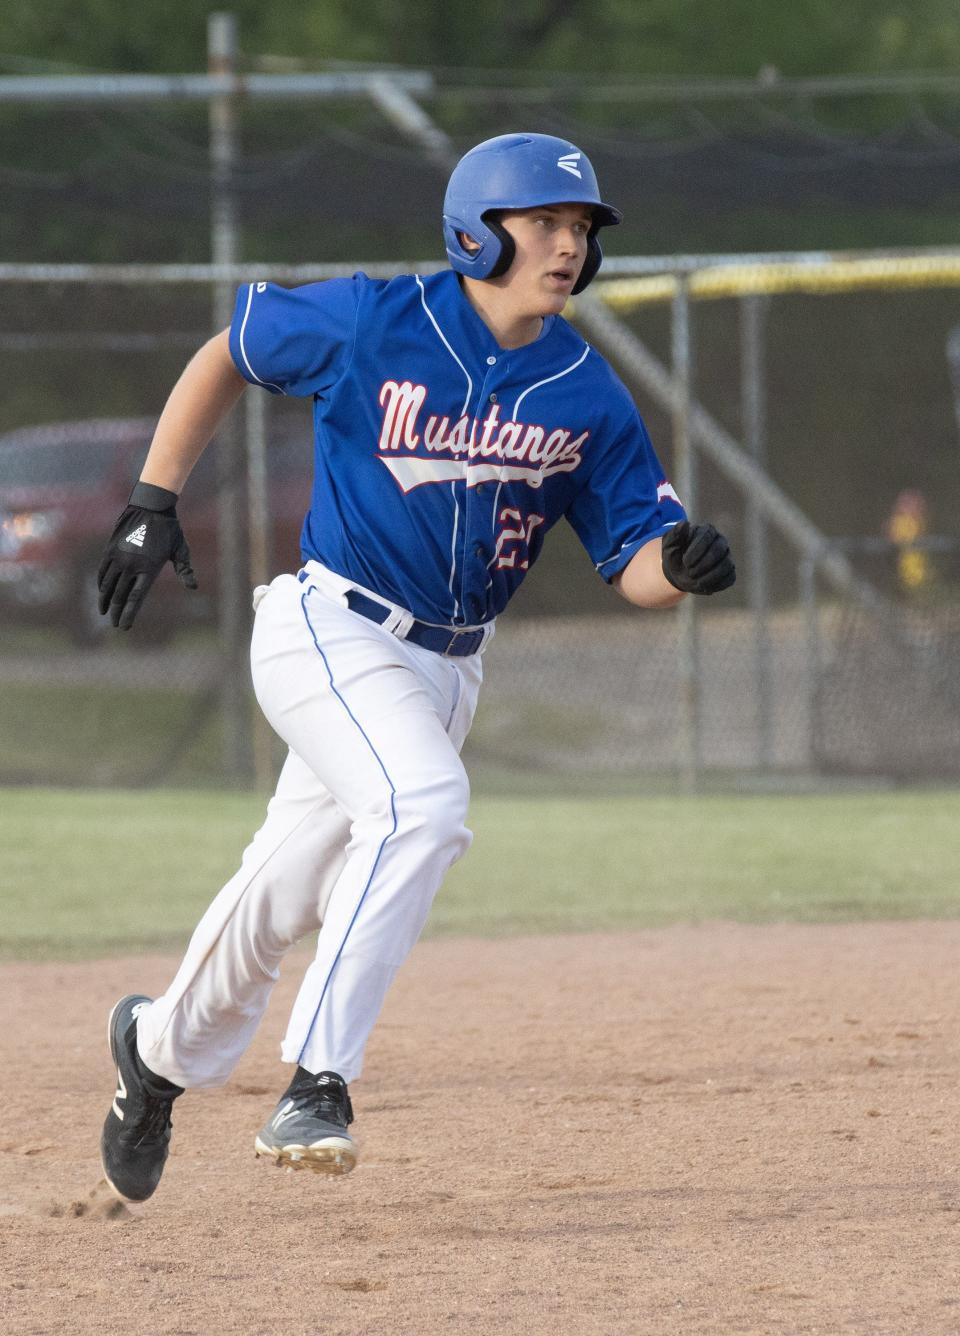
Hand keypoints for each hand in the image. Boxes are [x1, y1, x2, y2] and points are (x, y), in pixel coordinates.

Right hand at [97, 482, 196, 629]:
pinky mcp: (110, 549)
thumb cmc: (169, 530)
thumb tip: (193, 587)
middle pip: (120, 595)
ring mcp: (119, 557)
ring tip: (104, 612)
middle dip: (117, 612)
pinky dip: (101, 583)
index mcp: (149, 569)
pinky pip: (103, 571)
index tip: (124, 626)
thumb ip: (185, 570)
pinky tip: (102, 591)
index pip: (135, 598)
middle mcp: (131, 565)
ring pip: (108, 585)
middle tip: (115, 625)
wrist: (150, 507)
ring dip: (105, 600)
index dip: (129, 613)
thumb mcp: (181, 550)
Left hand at [661, 521, 735, 594]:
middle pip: (719, 551)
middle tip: (690, 573)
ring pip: (726, 566)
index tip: (685, 562)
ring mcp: (727, 557)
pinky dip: (717, 585)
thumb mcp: (669, 545)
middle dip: (703, 564)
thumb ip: (675, 534)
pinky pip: (729, 578)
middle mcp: (720, 542)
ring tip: (696, 582)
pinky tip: (704, 587)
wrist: (678, 573)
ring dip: (710, 577)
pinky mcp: (729, 572)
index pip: (707, 536)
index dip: (697, 551)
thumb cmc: (675, 555)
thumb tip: (684, 523)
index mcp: (706, 531)